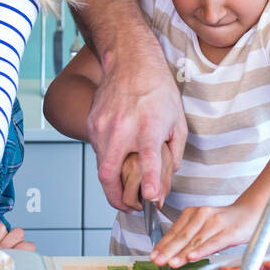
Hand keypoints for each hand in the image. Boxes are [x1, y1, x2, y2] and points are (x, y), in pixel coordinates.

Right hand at [87, 50, 185, 209]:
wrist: (129, 62)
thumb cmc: (157, 89)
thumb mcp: (177, 120)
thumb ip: (174, 152)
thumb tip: (167, 178)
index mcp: (148, 127)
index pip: (148, 160)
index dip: (150, 181)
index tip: (150, 198)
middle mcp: (121, 129)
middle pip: (109, 174)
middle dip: (116, 199)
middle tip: (129, 208)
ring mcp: (102, 127)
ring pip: (102, 166)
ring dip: (113, 180)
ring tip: (126, 184)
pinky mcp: (92, 124)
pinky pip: (98, 151)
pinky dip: (108, 160)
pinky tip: (119, 154)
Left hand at [151, 204, 257, 267]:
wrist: (251, 213)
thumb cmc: (225, 222)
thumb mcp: (204, 226)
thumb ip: (190, 237)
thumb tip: (171, 254)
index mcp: (194, 213)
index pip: (175, 231)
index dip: (163, 244)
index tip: (153, 255)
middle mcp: (203, 215)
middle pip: (183, 235)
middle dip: (168, 250)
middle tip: (157, 261)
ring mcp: (216, 223)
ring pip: (196, 240)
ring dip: (182, 253)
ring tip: (171, 263)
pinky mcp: (229, 232)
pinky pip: (213, 242)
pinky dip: (202, 250)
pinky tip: (192, 257)